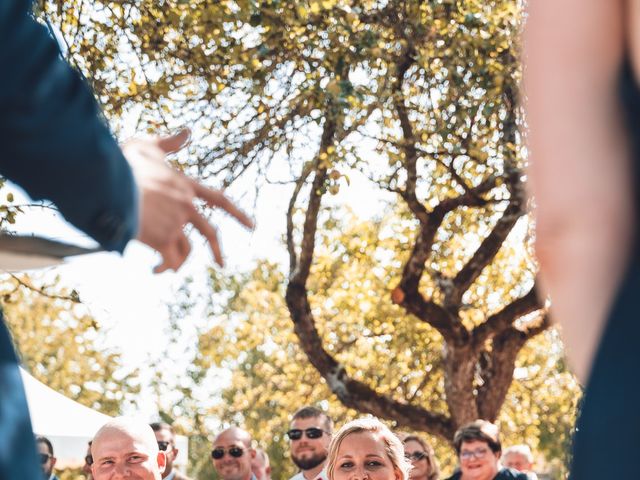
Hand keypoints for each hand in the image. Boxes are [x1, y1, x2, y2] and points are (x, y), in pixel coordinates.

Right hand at [122, 129, 253, 272]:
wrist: (105, 183)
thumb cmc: (121, 165)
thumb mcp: (146, 146)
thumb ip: (168, 143)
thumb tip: (187, 132)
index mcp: (186, 185)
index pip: (219, 200)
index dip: (237, 214)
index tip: (252, 226)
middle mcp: (186, 206)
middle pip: (210, 233)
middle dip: (217, 251)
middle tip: (222, 265)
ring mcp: (176, 223)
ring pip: (186, 251)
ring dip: (176, 263)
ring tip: (161, 269)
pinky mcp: (163, 239)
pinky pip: (170, 262)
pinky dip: (163, 269)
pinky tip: (153, 271)